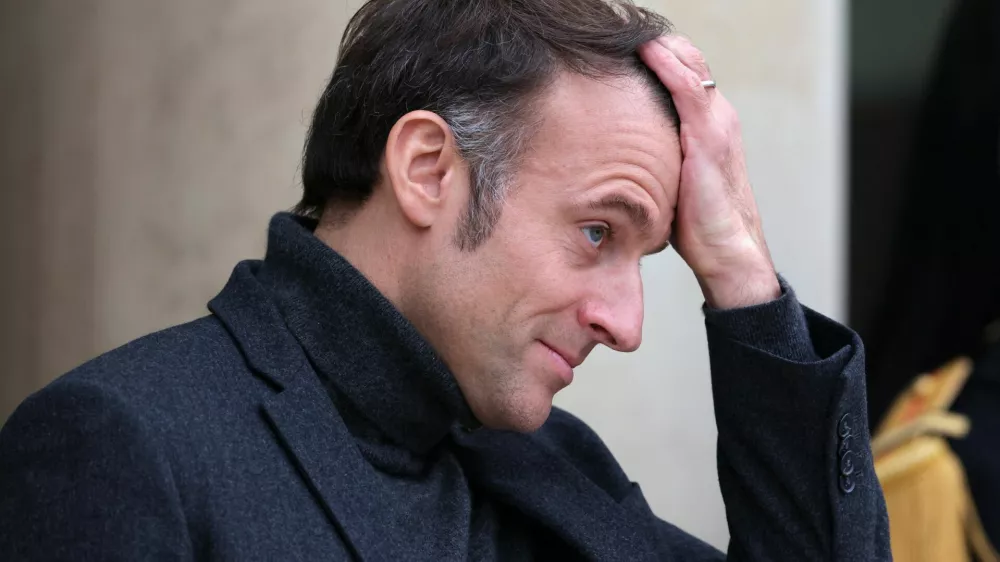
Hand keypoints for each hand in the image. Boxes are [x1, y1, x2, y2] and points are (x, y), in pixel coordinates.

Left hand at [639, 36, 779, 308]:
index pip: (683, 72)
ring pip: (688, 64)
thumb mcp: (671, 179)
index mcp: (709, 122)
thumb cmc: (695, 222)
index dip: (657, 54)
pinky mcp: (709, 134)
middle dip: (654, 42)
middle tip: (618, 28)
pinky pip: (686, 86)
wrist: (727, 249)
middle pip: (685, 59)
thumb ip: (654, 158)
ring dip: (658, 44)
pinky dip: (666, 63)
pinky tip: (643, 49)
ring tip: (626, 28)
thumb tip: (612, 157)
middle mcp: (716, 114)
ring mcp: (716, 121)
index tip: (622, 43)